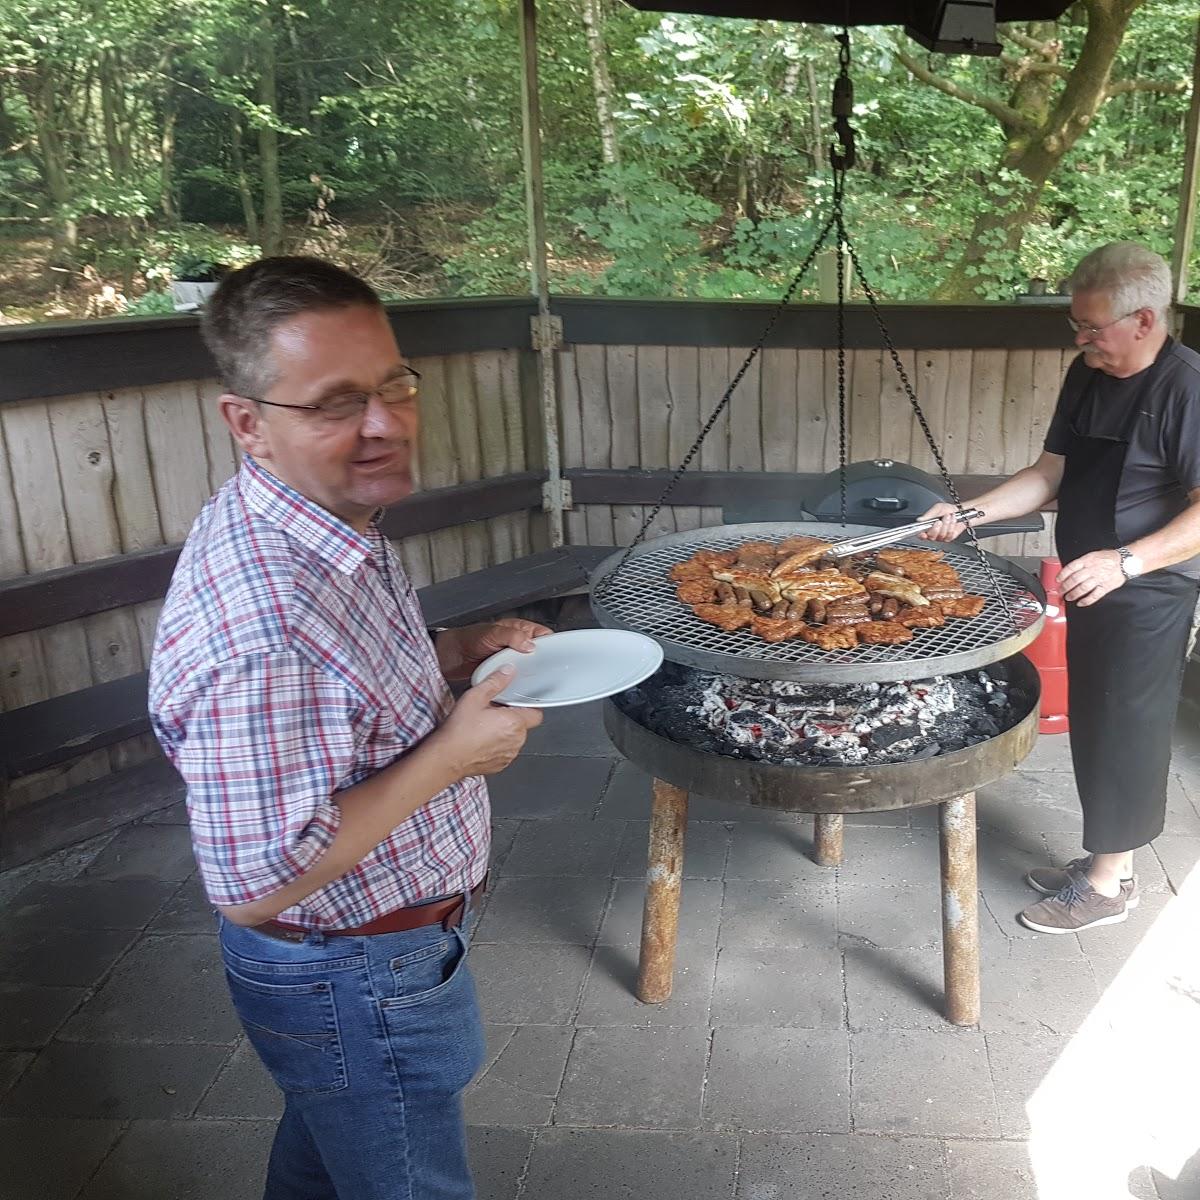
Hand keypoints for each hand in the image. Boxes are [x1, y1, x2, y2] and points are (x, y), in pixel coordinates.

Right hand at [433, 666, 542, 776]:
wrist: (447, 758)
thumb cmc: (460, 730)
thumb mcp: (475, 697)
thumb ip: (495, 682)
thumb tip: (508, 671)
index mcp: (515, 722)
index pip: (536, 713)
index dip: (527, 706)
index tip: (515, 702)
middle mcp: (517, 740)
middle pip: (523, 725)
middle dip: (511, 718)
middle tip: (492, 713)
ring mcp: (509, 754)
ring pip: (514, 739)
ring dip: (504, 732)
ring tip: (484, 727)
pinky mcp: (500, 765)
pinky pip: (505, 751)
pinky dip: (497, 746)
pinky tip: (481, 740)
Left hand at [436, 618, 552, 678]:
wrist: (450, 657)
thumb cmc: (468, 638)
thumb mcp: (492, 633)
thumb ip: (511, 636)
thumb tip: (530, 644)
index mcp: (518, 629)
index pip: (542, 634)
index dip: (550, 642)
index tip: (556, 652)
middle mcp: (517, 644)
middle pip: (539, 653)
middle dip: (543, 661)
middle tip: (546, 669)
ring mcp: (511, 659)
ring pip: (529, 667)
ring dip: (531, 673)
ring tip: (535, 678)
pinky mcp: (505, 673)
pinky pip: (518, 677)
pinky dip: (520, 681)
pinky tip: (521, 685)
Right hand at [918, 502, 976, 542]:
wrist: (960, 511)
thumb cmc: (947, 510)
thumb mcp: (937, 508)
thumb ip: (928, 514)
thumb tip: (920, 519)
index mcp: (927, 527)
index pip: (921, 534)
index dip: (921, 535)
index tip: (923, 533)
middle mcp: (933, 533)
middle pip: (931, 536)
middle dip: (936, 528)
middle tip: (939, 521)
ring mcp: (941, 537)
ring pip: (941, 535)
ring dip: (946, 524)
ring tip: (948, 517)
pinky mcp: (949, 538)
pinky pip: (949, 535)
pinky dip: (952, 526)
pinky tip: (953, 521)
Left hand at [1058, 550, 1124, 605]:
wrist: (1126, 562)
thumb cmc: (1108, 558)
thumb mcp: (1093, 555)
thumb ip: (1081, 562)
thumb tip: (1069, 571)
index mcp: (1088, 560)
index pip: (1071, 567)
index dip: (1062, 575)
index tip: (1057, 580)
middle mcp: (1092, 569)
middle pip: (1074, 580)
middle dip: (1065, 587)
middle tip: (1060, 592)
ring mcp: (1099, 579)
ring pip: (1082, 588)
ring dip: (1073, 594)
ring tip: (1068, 598)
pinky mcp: (1106, 587)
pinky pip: (1094, 595)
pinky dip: (1086, 601)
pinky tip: (1080, 603)